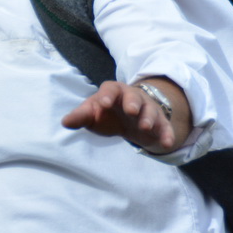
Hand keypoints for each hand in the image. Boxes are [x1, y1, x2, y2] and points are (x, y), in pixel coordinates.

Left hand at [62, 79, 184, 153]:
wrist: (131, 116)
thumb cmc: (107, 112)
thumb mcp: (93, 114)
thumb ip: (80, 116)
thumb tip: (65, 122)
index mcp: (114, 92)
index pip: (110, 89)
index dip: (107, 95)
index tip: (103, 104)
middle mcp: (133, 97)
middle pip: (134, 97)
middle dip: (133, 102)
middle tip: (131, 110)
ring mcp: (148, 109)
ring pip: (150, 110)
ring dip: (148, 118)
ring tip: (145, 127)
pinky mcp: (159, 122)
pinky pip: (165, 126)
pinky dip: (167, 134)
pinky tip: (167, 143)